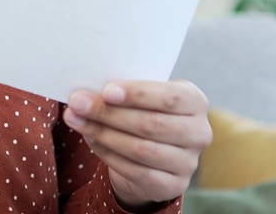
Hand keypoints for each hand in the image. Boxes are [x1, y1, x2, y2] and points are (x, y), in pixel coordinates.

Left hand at [63, 80, 210, 209]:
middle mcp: (199, 132)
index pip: (169, 97)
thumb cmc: (143, 110)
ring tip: (76, 120)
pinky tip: (91, 139)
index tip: (107, 91)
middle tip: (78, 104)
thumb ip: (121, 92)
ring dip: (103, 134)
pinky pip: (136, 171)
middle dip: (109, 113)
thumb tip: (83, 95)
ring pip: (141, 150)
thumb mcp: (140, 96)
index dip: (138, 94)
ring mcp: (189, 162)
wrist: (153, 148)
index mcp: (195, 101)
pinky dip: (108, 154)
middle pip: (151, 124)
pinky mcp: (173, 185)